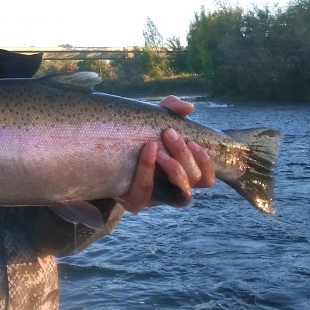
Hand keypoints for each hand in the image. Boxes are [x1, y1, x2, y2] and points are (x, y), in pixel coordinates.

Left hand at [117, 96, 215, 213]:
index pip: (207, 178)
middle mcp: (174, 189)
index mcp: (183, 173)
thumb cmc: (136, 136)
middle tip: (169, 133)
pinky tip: (145, 153)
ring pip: (180, 194)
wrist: (103, 151)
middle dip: (184, 155)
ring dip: (174, 169)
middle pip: (194, 180)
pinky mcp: (136, 202)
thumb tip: (189, 107)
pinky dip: (147, 172)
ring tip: (157, 147)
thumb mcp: (153, 119)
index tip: (192, 141)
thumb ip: (170, 109)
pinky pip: (145, 194)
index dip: (205, 162)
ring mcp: (156, 199)